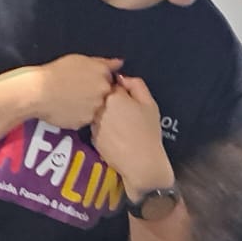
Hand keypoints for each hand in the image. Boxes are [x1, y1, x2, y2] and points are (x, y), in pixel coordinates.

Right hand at [30, 54, 119, 130]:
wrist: (37, 92)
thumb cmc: (56, 72)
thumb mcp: (80, 60)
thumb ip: (103, 63)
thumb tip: (120, 63)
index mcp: (103, 75)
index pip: (110, 80)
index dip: (98, 81)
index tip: (86, 81)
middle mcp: (103, 93)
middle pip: (104, 95)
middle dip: (95, 94)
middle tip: (77, 91)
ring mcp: (94, 110)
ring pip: (95, 109)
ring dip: (87, 106)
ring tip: (70, 100)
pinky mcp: (84, 123)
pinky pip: (84, 119)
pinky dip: (78, 116)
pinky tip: (66, 109)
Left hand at [91, 75, 174, 192]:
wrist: (140, 162)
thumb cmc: (148, 133)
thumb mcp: (149, 103)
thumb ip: (136, 84)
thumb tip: (122, 78)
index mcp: (114, 96)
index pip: (111, 84)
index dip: (121, 91)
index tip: (128, 99)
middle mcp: (99, 108)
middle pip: (102, 98)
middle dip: (111, 102)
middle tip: (126, 114)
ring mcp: (93, 124)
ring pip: (98, 113)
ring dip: (106, 116)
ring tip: (122, 128)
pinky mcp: (92, 138)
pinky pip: (97, 128)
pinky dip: (104, 130)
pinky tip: (117, 137)